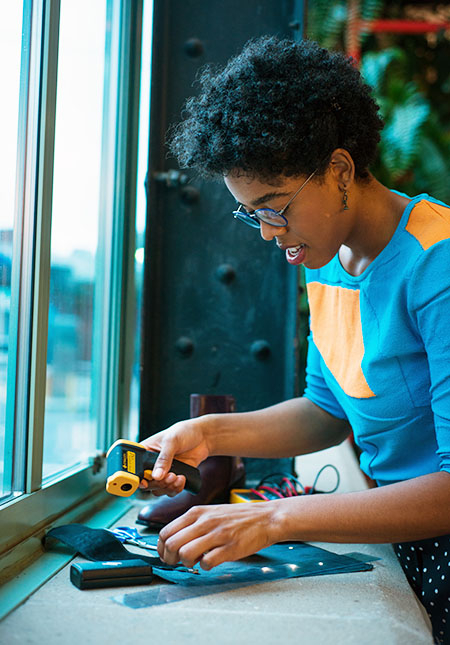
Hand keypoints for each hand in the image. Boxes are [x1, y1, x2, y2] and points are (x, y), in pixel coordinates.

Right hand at [139, 418, 210, 496]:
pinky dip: (176, 488)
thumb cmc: (183, 432)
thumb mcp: (172, 441)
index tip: (144, 483)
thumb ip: (164, 458)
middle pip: (146, 483)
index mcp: (145, 452)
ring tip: (178, 477)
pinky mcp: (173, 477)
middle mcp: (151, 464)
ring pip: (158, 489)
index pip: (134, 468)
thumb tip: (156, 476)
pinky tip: (183, 479)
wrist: (202, 437)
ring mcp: (162, 472)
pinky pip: (170, 490)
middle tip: (170, 475)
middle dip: (158, 483)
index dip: (135, 478)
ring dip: (168, 487)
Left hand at [157, 502, 279, 569]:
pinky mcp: (230, 548)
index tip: (166, 556)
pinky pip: (206, 563)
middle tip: (177, 562)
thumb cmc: (237, 518)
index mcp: (197, 512)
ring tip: (195, 562)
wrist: (266, 518)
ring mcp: (217, 535)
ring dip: (186, 563)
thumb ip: (192, 525)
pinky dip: (205, 567)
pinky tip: (211, 562)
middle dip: (170, 559)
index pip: (165, 532)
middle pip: (171, 544)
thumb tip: (174, 543)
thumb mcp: (210, 513)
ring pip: (185, 554)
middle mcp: (204, 522)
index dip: (161, 548)